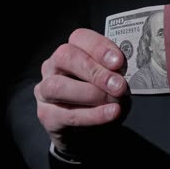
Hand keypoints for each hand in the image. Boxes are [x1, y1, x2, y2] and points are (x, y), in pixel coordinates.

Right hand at [34, 28, 127, 156]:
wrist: (86, 131)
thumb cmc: (101, 97)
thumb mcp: (110, 80)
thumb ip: (114, 72)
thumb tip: (125, 72)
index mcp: (70, 51)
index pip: (79, 38)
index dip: (99, 47)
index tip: (118, 62)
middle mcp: (53, 67)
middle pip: (65, 57)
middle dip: (94, 71)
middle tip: (118, 85)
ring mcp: (45, 91)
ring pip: (58, 86)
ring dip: (91, 93)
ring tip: (115, 100)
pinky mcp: (47, 116)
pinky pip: (68, 115)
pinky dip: (94, 114)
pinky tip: (112, 113)